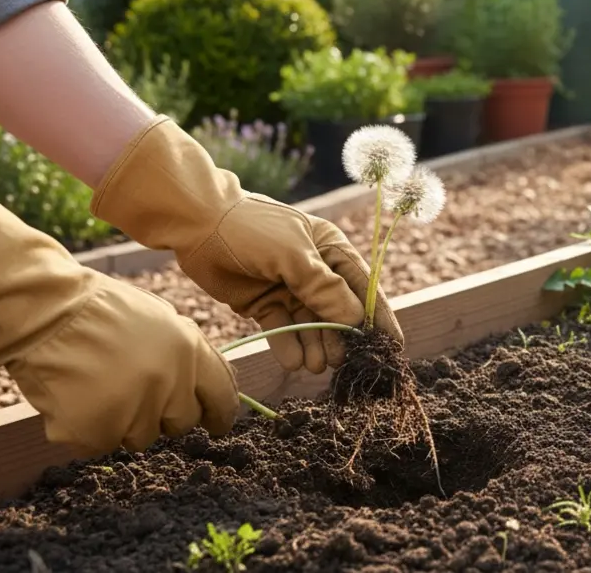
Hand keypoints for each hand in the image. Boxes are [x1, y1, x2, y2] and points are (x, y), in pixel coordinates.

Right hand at [0, 186, 237, 452]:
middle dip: (163, 415)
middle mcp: (169, 384)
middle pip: (181, 423)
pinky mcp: (97, 432)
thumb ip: (187, 355)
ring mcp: (134, 411)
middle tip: (134, 393)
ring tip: (98, 387)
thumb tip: (205, 387)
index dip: (220, 414)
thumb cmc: (98, 310)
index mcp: (190, 351)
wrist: (43, 313)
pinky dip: (87, 429)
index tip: (217, 424)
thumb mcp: (160, 319)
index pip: (222, 396)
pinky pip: (100, 444)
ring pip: (140, 438)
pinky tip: (75, 399)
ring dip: (123, 422)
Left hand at [89, 117, 401, 372]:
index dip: (378, 317)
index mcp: (332, 250)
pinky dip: (289, 345)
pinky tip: (294, 361)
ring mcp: (290, 288)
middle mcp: (315, 271)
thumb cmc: (254, 230)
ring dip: (316, 345)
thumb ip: (325, 290)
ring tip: (316, 365)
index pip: (363, 287)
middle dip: (341, 337)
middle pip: (337, 311)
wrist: (199, 225)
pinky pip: (283, 329)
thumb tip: (357, 321)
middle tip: (341, 361)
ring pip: (310, 324)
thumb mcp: (295, 257)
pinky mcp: (265, 304)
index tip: (392, 345)